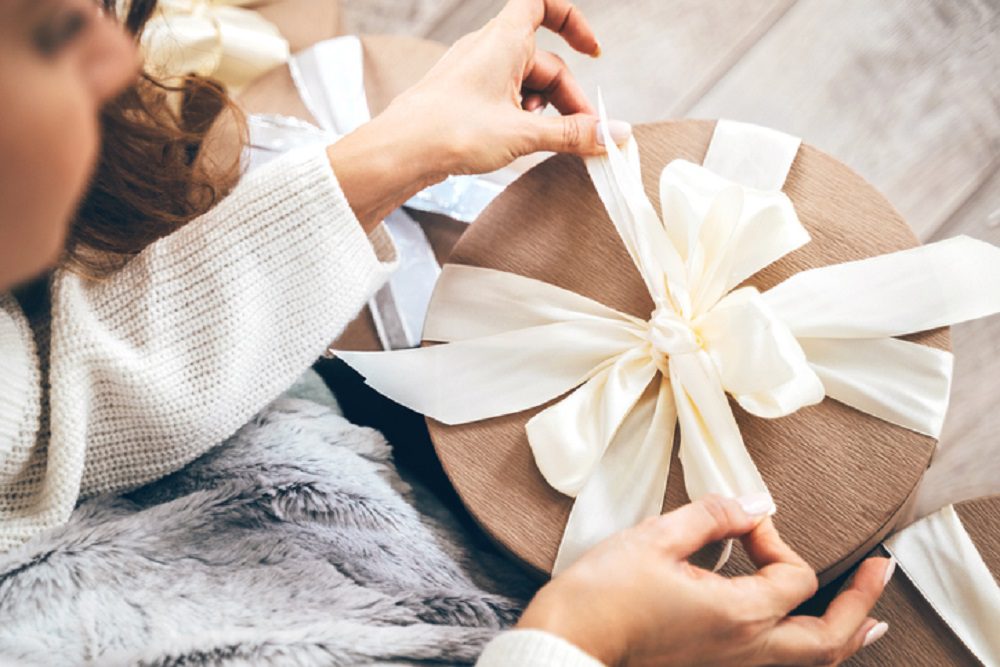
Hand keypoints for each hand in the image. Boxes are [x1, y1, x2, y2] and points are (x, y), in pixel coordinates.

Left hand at [328, 0, 632, 230]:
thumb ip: (573, 134)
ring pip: (525, 84)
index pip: (544, 4)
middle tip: (583, 137)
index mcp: (504, 39)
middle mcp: (488, 48)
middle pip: (544, 62)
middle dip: (567, 99)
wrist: (399, 151)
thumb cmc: (451, 131)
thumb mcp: (522, 134)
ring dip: (544, 111)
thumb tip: (616, 134)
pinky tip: (517, 142)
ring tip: (541, 141)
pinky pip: (504, 97)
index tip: (593, 52)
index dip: (573, 21)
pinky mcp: (464, 96)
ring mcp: (474, 72)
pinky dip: (520, 116)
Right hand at [517, 495, 892, 665]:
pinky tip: (812, 642)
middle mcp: (745, 650)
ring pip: (812, 663)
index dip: (773, 536)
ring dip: (847, 637)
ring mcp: (730, 666)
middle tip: (882, 571)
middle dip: (862, 603)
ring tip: (872, 621)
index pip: (792, 575)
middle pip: (829, 640)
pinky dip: (811, 654)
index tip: (742, 520)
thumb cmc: (604, 593)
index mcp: (737, 614)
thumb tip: (753, 502)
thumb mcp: (655, 538)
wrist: (570, 641)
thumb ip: (712, 516)